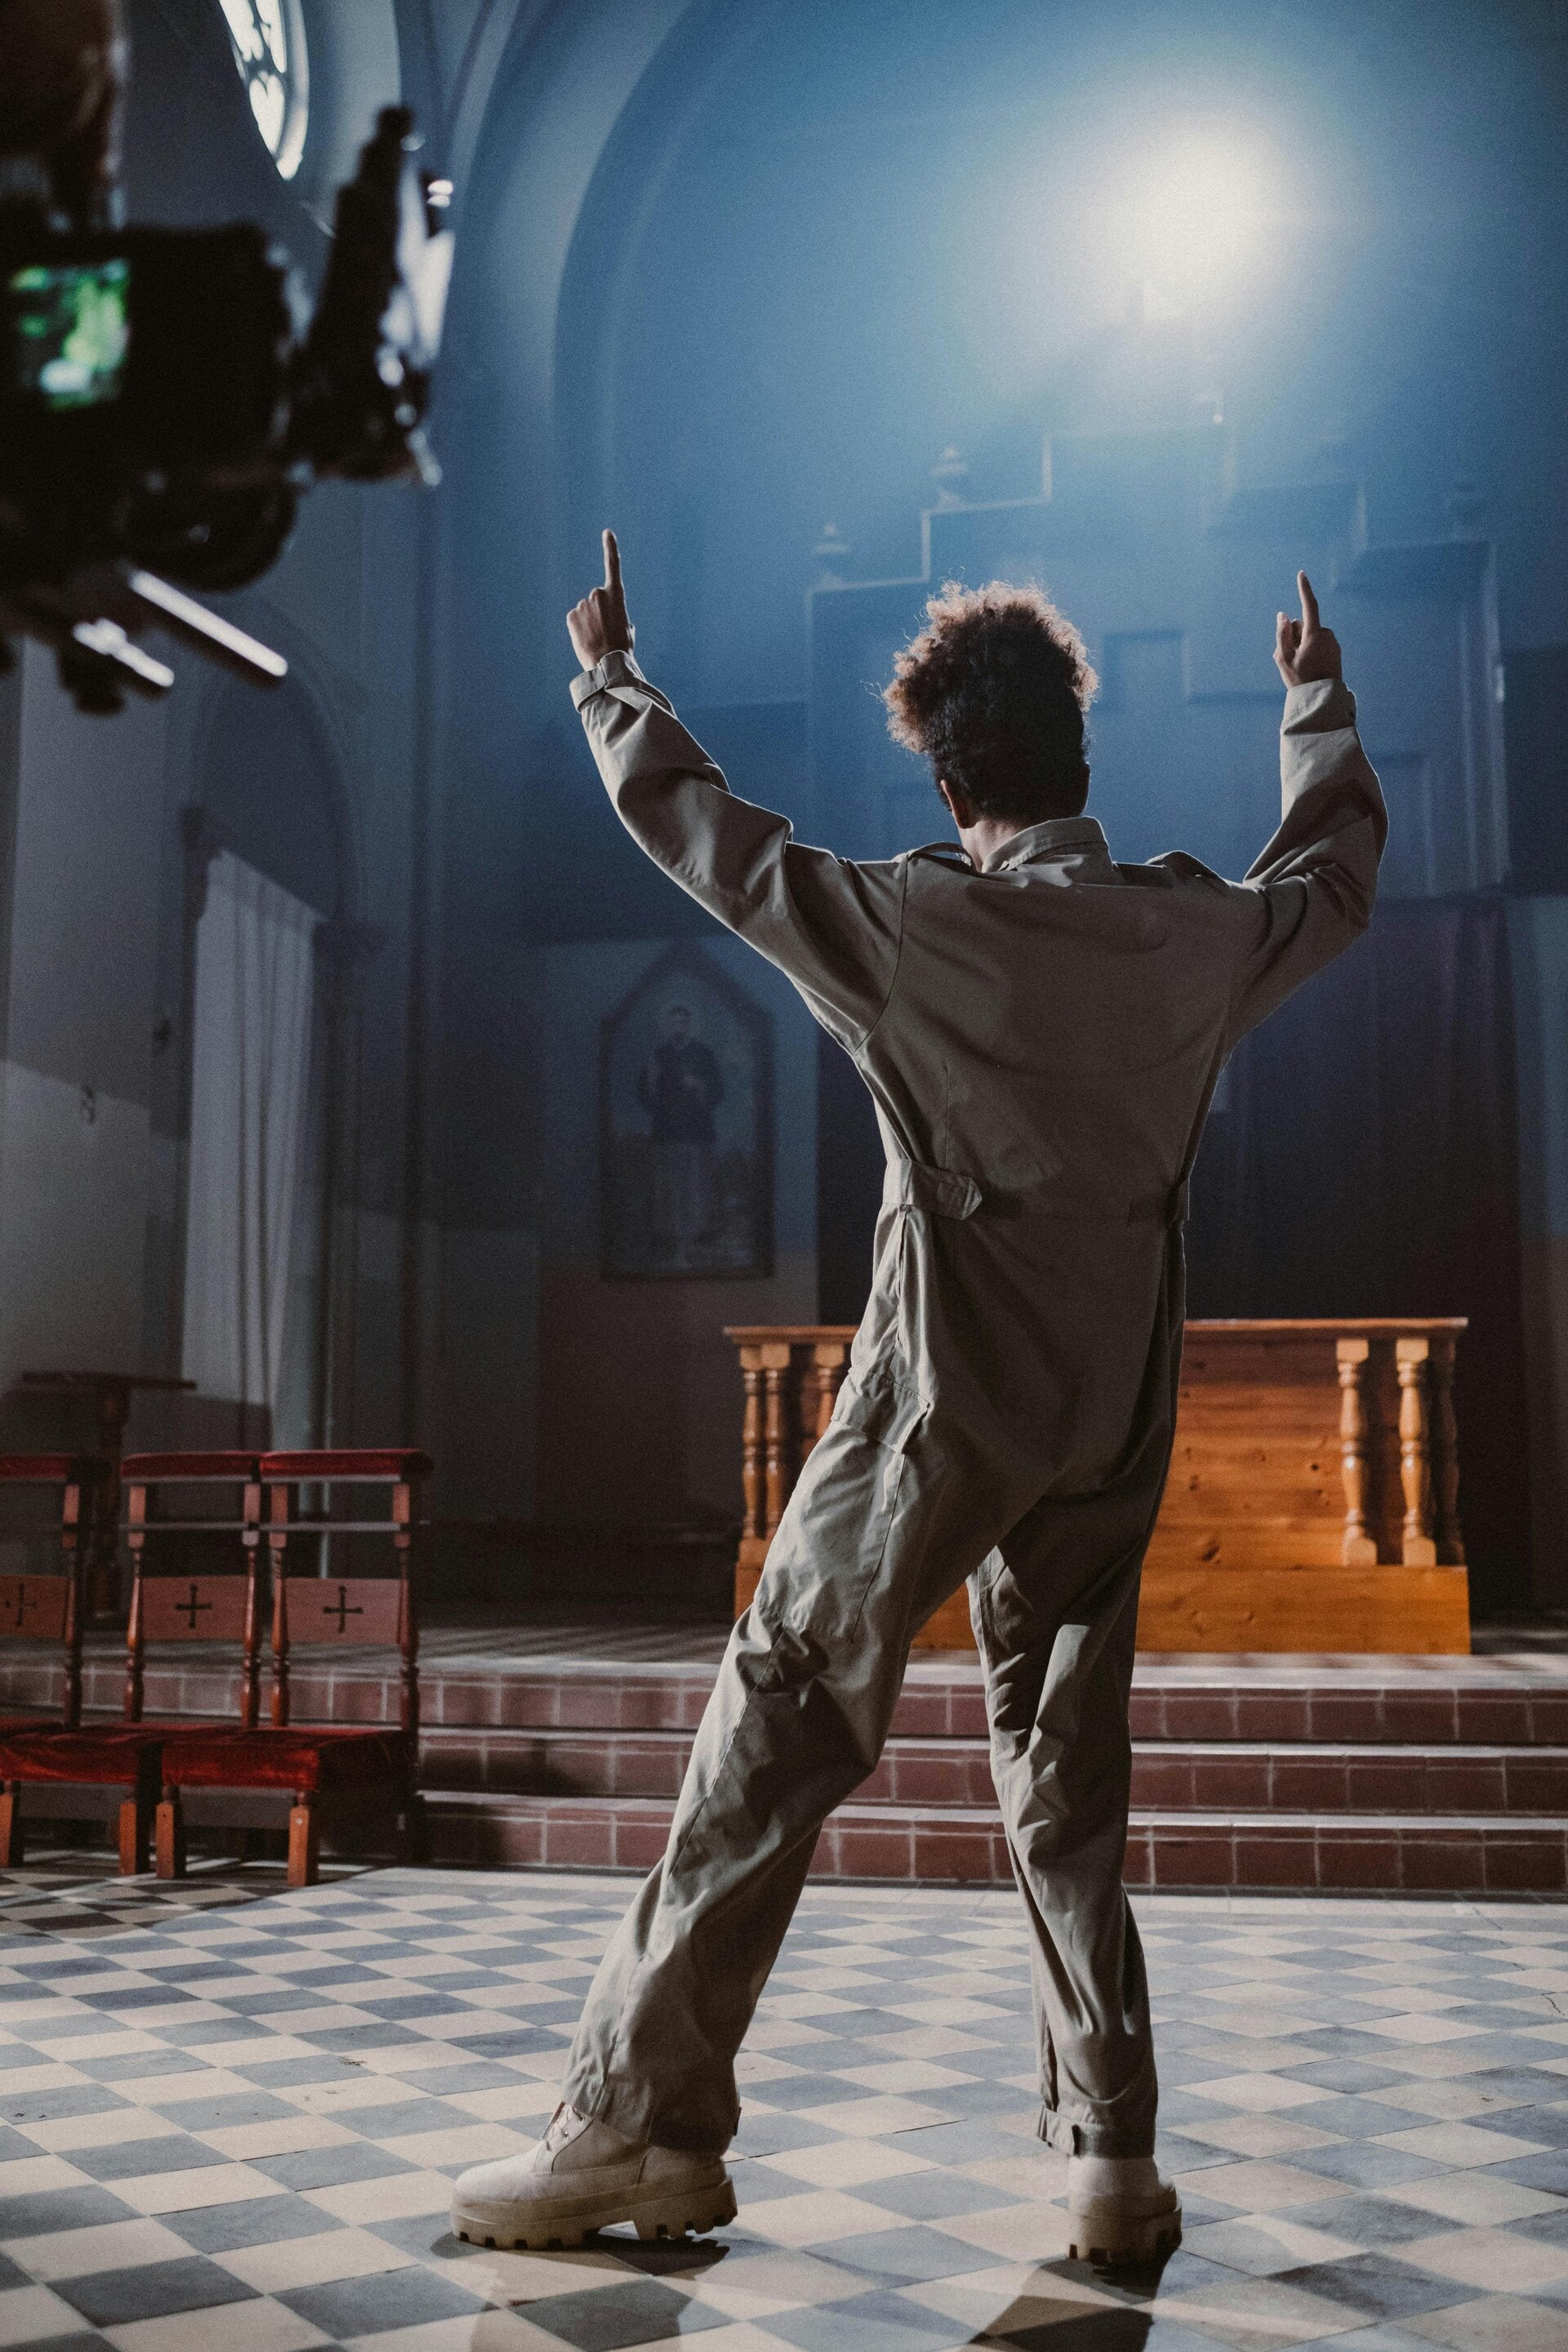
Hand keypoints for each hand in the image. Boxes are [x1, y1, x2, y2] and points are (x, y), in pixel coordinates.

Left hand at [567, 529, 633, 669]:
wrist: (608, 663)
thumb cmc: (622, 649)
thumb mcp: (627, 631)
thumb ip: (621, 619)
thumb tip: (621, 625)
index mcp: (616, 595)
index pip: (613, 566)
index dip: (610, 547)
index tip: (607, 532)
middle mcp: (598, 594)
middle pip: (595, 600)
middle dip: (598, 613)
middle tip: (605, 632)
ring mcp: (583, 604)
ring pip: (584, 612)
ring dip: (588, 623)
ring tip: (596, 638)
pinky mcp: (571, 615)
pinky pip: (574, 620)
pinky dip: (578, 629)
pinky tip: (586, 639)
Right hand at [1274, 570, 1341, 686]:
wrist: (1322, 699)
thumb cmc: (1301, 679)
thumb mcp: (1284, 658)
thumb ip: (1282, 634)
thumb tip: (1283, 615)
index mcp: (1315, 634)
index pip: (1309, 605)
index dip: (1304, 589)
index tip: (1302, 574)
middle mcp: (1327, 634)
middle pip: (1303, 626)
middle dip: (1295, 636)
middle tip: (1292, 659)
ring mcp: (1333, 642)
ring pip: (1310, 636)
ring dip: (1302, 645)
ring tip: (1301, 666)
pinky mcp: (1335, 650)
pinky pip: (1318, 644)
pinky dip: (1310, 651)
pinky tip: (1310, 667)